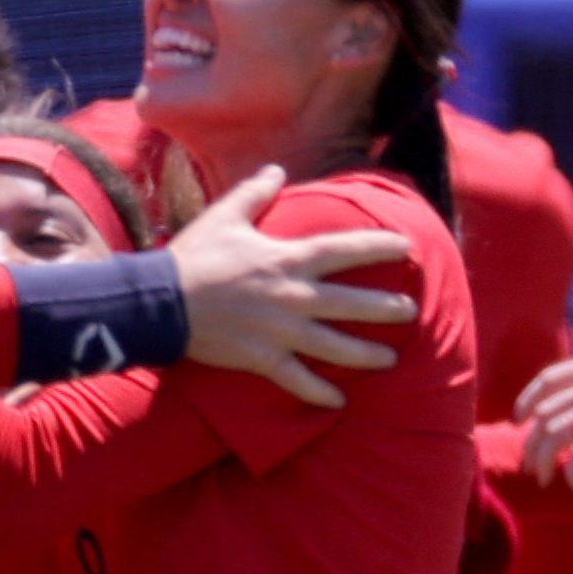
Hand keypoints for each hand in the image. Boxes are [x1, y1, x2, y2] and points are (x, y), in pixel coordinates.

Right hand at [163, 166, 410, 407]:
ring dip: (366, 355)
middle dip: (386, 308)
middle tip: (412, 312)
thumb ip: (255, 193)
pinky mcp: (262, 358)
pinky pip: (298, 380)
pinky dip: (318, 394)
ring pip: (335, 347)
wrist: (160, 303)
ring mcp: (280, 331)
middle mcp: (293, 296)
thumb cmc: (193, 257)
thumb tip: (276, 170)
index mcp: (287, 259)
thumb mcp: (225, 216)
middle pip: (352, 304)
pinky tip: (338, 403)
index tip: (406, 247)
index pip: (344, 250)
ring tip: (390, 361)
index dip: (378, 247)